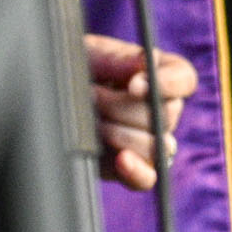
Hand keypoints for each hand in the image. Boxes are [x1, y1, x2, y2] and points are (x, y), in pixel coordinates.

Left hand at [85, 36, 194, 190]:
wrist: (49, 96)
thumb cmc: (73, 68)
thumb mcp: (89, 53)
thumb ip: (117, 59)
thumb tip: (145, 64)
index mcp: (158, 73)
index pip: (182, 78)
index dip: (166, 83)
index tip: (134, 85)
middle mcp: (161, 109)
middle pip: (163, 115)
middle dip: (120, 106)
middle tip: (90, 95)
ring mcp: (149, 140)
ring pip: (154, 145)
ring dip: (118, 132)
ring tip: (91, 120)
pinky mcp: (131, 167)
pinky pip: (148, 178)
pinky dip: (136, 170)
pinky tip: (122, 160)